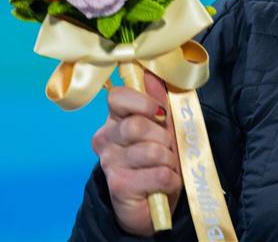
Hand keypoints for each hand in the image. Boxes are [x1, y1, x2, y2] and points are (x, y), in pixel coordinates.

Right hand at [91, 69, 182, 234]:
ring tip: (167, 167)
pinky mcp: (120, 186)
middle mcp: (106, 139)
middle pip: (136, 125)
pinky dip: (171, 179)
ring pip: (151, 151)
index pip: (117, 97)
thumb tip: (151, 72)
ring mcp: (110, 163)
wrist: (152, 205)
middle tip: (168, 148)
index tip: (159, 113)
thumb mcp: (164, 128)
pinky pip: (159, 174)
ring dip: (170, 160)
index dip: (142, 102)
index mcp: (115, 119)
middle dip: (163, 137)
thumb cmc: (159, 161)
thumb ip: (159, 101)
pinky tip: (165, 184)